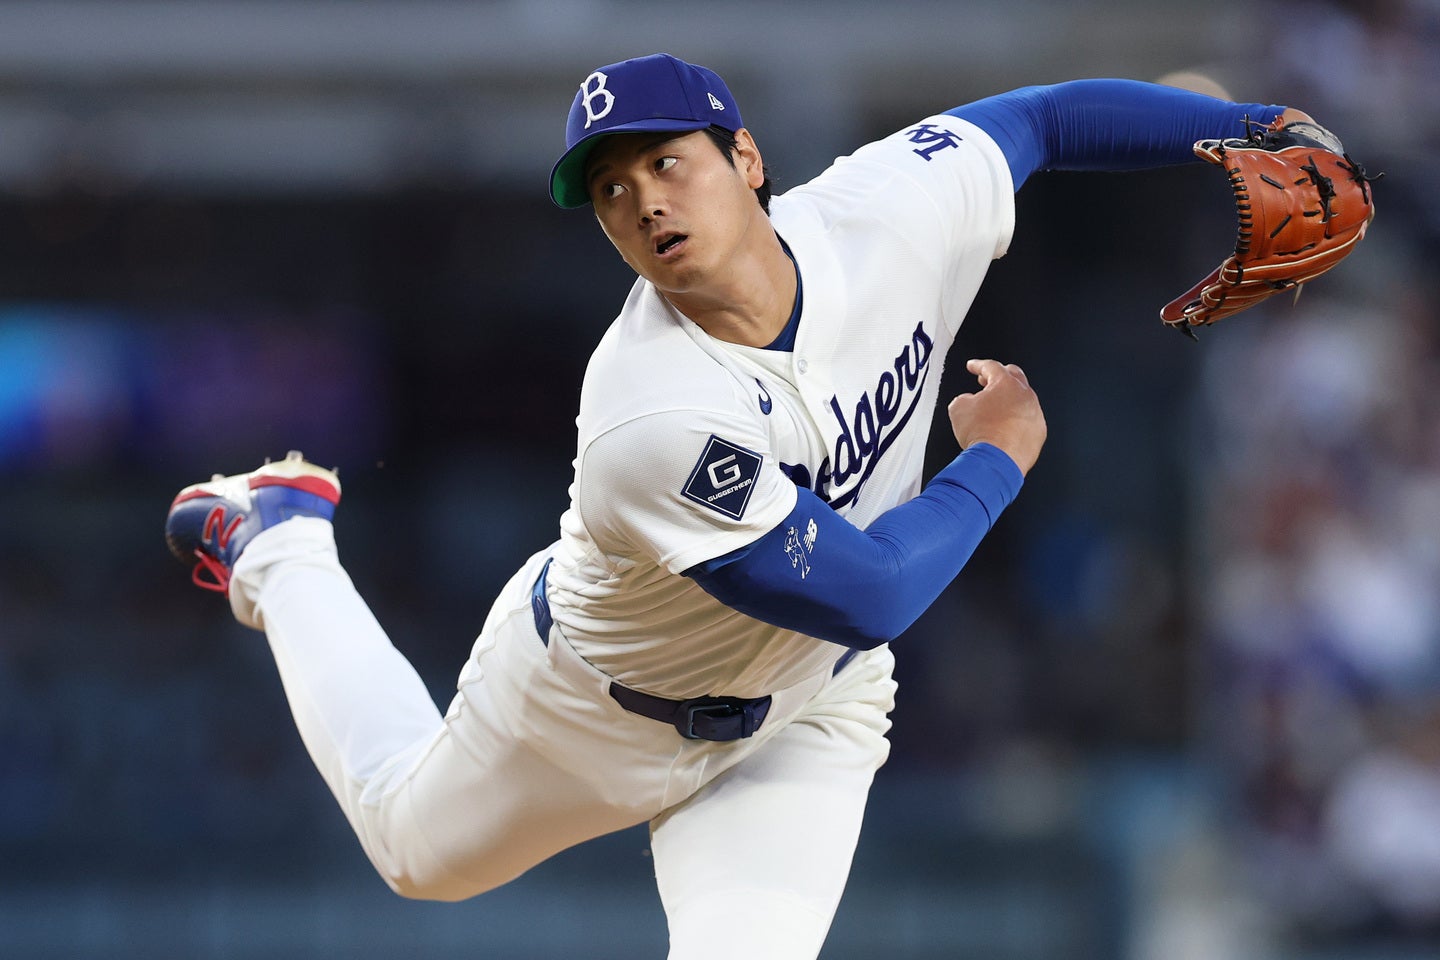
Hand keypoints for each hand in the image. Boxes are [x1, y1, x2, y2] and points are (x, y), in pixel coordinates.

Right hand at [946, 359, 1046, 475]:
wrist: (996, 461)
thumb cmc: (982, 434)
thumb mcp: (958, 409)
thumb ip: (963, 398)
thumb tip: (967, 402)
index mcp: (1005, 384)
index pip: (991, 366)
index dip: (978, 365)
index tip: (973, 367)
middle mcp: (1025, 395)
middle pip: (1013, 377)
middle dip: (998, 377)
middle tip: (986, 382)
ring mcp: (1035, 413)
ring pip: (1022, 399)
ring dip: (1008, 400)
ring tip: (994, 410)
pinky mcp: (1039, 432)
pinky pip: (1027, 420)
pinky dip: (1016, 420)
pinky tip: (1004, 428)